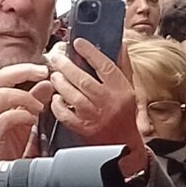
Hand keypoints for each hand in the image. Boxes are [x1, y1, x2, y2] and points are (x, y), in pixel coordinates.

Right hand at [0, 62, 54, 162]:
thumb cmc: (8, 143)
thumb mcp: (25, 117)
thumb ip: (34, 99)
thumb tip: (47, 83)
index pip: (4, 74)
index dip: (23, 68)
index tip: (43, 68)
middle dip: (23, 72)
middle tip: (42, 74)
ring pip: (2, 96)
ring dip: (25, 97)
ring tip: (39, 106)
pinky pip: (5, 118)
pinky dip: (22, 116)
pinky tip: (32, 121)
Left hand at [50, 40, 148, 176]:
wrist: (124, 143)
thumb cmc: (125, 113)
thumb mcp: (130, 88)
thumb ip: (123, 66)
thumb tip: (120, 44)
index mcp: (121, 89)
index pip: (104, 66)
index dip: (90, 52)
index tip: (78, 43)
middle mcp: (108, 102)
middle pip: (83, 80)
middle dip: (66, 66)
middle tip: (56, 58)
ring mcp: (94, 116)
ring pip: (72, 96)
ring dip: (60, 83)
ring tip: (55, 75)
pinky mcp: (83, 128)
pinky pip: (66, 114)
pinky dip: (58, 105)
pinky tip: (56, 97)